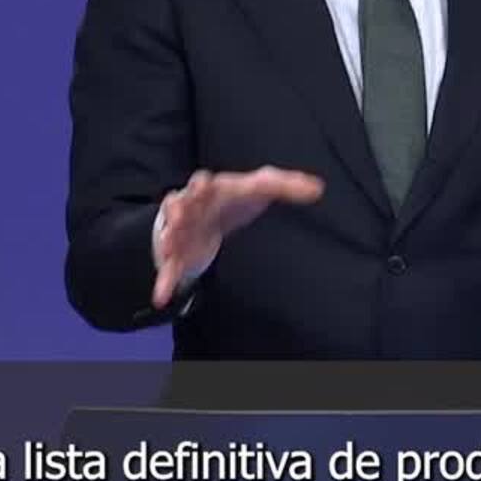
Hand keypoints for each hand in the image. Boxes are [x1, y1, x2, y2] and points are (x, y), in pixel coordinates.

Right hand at [153, 166, 324, 307]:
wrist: (203, 217)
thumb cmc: (234, 198)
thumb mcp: (260, 188)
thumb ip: (288, 186)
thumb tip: (318, 188)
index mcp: (213, 189)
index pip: (210, 183)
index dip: (206, 184)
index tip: (203, 184)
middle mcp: (192, 206)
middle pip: (181, 203)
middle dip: (179, 206)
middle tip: (178, 211)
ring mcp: (182, 229)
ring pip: (170, 232)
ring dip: (168, 238)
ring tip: (168, 246)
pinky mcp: (177, 254)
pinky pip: (169, 268)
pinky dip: (164, 282)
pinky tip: (162, 297)